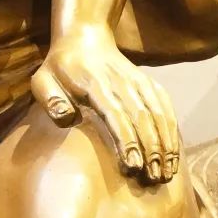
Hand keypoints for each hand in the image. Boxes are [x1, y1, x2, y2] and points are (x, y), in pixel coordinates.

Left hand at [31, 26, 180, 182]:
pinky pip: (166, 106)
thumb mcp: (42, 79)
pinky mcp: (149, 83)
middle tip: (153, 179)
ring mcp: (139, 81)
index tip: (132, 166)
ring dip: (165, 144)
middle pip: (142, 118)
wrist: (85, 37)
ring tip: (167, 173)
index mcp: (95, 83)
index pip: (115, 114)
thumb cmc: (60, 67)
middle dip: (151, 150)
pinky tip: (174, 153)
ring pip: (158, 113)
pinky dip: (172, 129)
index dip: (126, 140)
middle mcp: (122, 82)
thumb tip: (68, 118)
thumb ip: (50, 99)